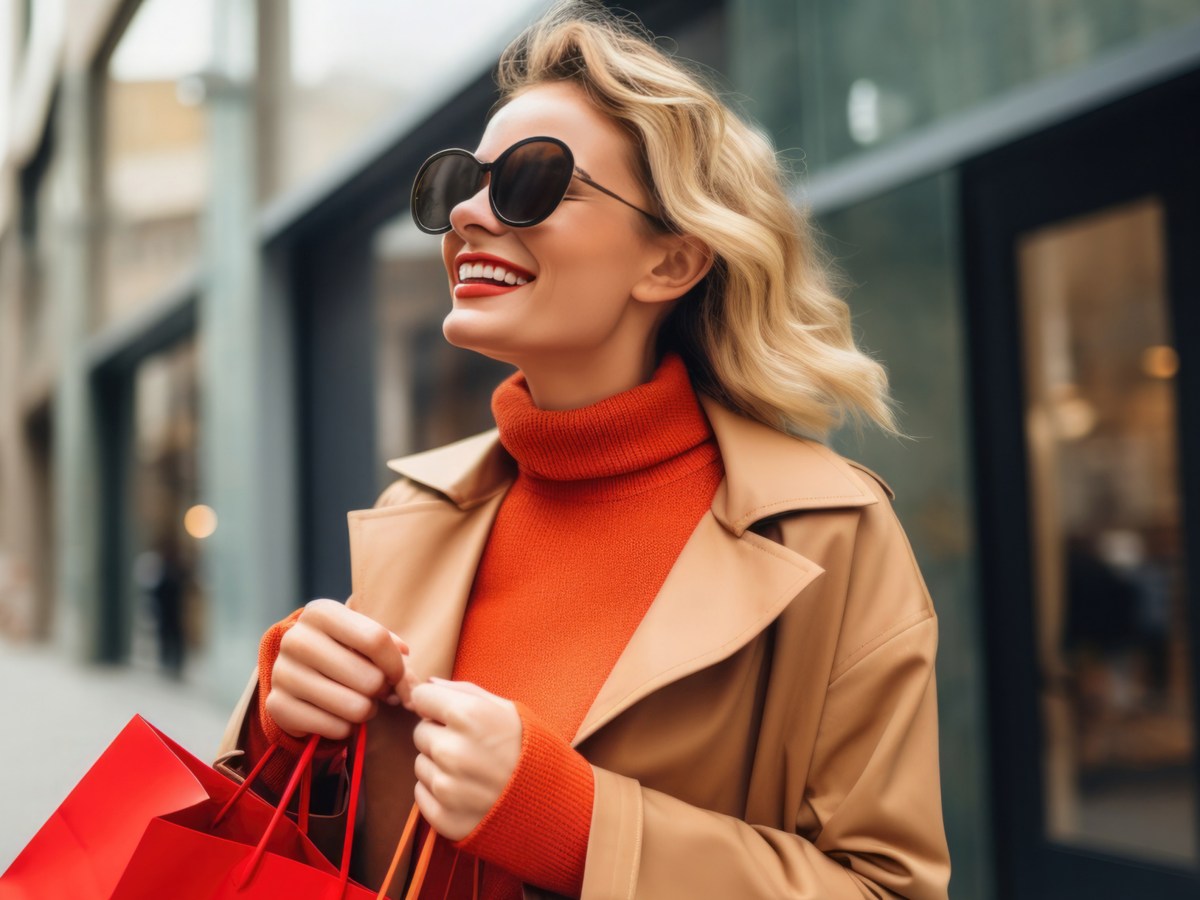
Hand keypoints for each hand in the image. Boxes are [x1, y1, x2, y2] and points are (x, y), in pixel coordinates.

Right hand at [266, 598, 415, 740]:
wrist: (297, 673)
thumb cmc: (342, 651)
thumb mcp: (364, 640)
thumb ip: (392, 652)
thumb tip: (406, 672)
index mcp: (320, 613)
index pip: (376, 640)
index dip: (397, 665)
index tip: (398, 675)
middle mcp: (296, 639)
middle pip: (369, 679)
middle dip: (382, 690)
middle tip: (376, 690)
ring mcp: (282, 673)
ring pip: (356, 707)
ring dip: (367, 710)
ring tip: (360, 701)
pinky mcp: (277, 706)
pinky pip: (336, 728)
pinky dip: (346, 728)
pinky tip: (338, 716)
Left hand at [410, 679, 521, 840]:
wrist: (553, 800)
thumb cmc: (530, 748)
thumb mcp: (507, 709)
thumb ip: (464, 691)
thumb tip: (428, 683)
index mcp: (468, 716)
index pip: (421, 697)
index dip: (436, 704)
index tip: (451, 714)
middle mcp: (452, 751)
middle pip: (420, 732)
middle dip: (440, 735)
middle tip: (471, 746)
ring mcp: (447, 788)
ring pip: (420, 764)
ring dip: (439, 766)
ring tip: (473, 770)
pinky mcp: (444, 817)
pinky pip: (422, 794)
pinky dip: (440, 794)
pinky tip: (468, 792)